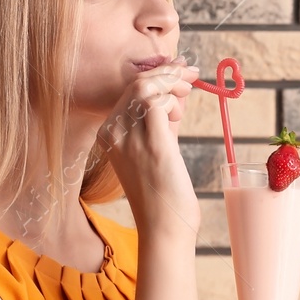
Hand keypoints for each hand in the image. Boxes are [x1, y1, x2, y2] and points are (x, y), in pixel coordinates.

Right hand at [100, 55, 199, 233]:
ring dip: (172, 82)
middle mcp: (114, 134)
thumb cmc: (163, 193)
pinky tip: (180, 114)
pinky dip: (172, 98)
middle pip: (136, 84)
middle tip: (190, 75)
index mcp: (109, 135)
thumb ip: (161, 122)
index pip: (129, 91)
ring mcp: (129, 139)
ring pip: (145, 87)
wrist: (164, 228)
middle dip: (167, 73)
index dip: (157, 76)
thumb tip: (177, 92)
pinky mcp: (152, 146)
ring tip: (187, 94)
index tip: (180, 71)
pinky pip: (157, 102)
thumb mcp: (156, 149)